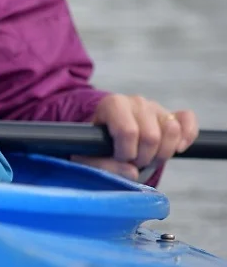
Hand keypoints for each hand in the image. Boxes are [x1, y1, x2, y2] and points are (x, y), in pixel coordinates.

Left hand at [71, 94, 198, 180]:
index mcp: (112, 105)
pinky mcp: (172, 114)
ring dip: (163, 153)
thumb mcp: (86, 155)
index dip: (126, 153)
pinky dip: (187, 136)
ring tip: (148, 159)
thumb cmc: (94, 144)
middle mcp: (135, 102)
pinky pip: (187, 120)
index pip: (128, 131)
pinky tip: (178, 149)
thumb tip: (132, 172)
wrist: (105, 134)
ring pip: (172, 130)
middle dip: (144, 158)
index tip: (119, 159)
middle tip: (133, 163)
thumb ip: (102, 165)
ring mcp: (155, 107)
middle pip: (151, 136)